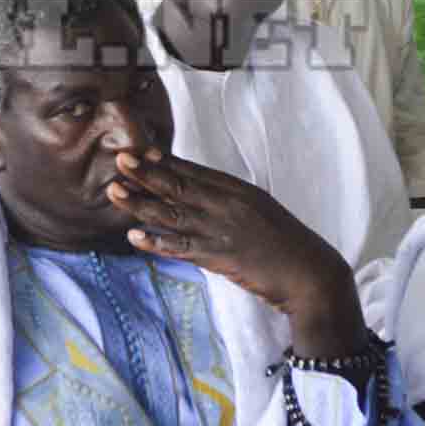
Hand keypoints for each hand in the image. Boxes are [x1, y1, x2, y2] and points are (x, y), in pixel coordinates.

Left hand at [108, 149, 363, 351]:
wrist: (311, 275)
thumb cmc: (288, 245)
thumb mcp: (261, 212)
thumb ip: (233, 203)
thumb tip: (205, 197)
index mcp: (240, 191)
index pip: (196, 172)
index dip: (166, 162)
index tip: (141, 150)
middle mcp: (228, 205)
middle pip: (179, 186)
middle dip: (146, 172)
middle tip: (119, 158)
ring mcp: (222, 231)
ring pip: (172, 213)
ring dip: (140, 202)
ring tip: (113, 191)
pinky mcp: (219, 257)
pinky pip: (180, 247)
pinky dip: (155, 242)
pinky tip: (134, 236)